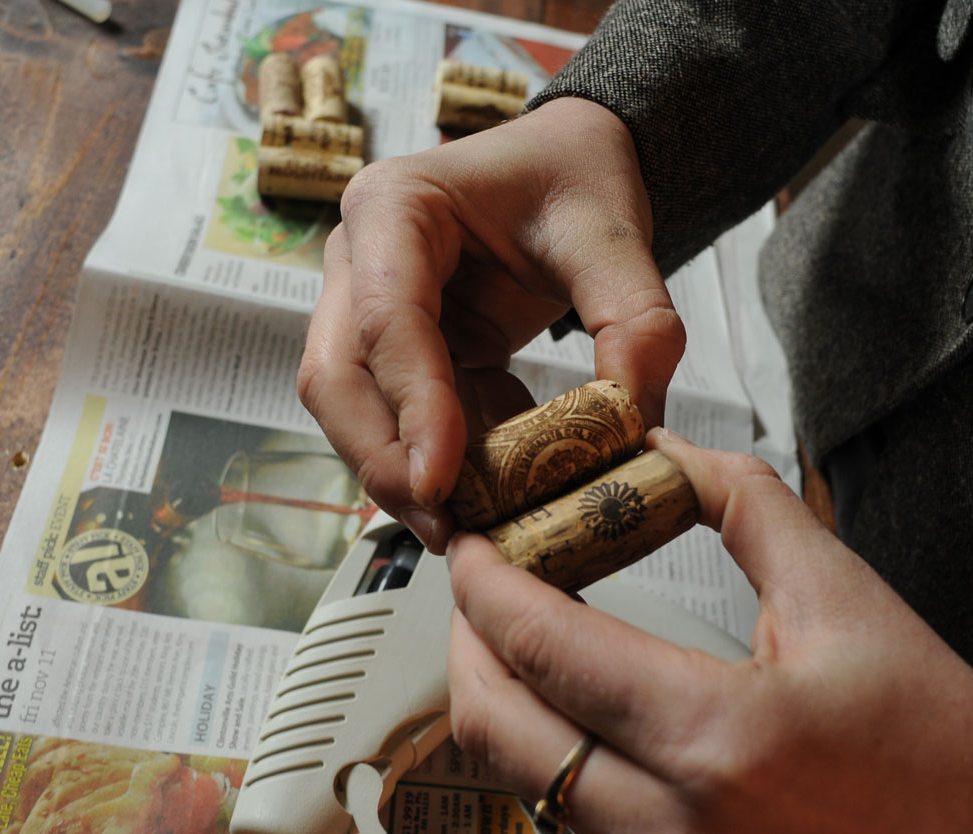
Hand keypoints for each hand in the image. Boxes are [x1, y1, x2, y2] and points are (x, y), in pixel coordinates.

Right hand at [298, 98, 685, 551]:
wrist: (573, 165)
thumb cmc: (576, 176)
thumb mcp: (614, 235)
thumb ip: (635, 321)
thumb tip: (633, 425)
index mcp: (395, 206)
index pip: (387, 319)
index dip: (412, 405)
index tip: (443, 480)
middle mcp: (362, 257)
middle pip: (337, 377)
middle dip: (383, 459)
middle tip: (444, 526)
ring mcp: (372, 307)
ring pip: (357, 409)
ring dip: (406, 472)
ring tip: (471, 530)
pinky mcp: (408, 350)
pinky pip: (409, 419)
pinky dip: (448, 461)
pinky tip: (501, 493)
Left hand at [447, 429, 972, 833]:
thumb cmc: (939, 758)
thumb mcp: (852, 606)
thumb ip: (750, 510)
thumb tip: (668, 454)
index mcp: (717, 739)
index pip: (549, 650)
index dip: (488, 586)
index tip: (474, 546)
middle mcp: (669, 824)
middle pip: (498, 727)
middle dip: (465, 643)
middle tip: (478, 585)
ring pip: (523, 777)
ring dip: (502, 695)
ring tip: (517, 631)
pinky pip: (567, 815)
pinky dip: (546, 749)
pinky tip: (569, 702)